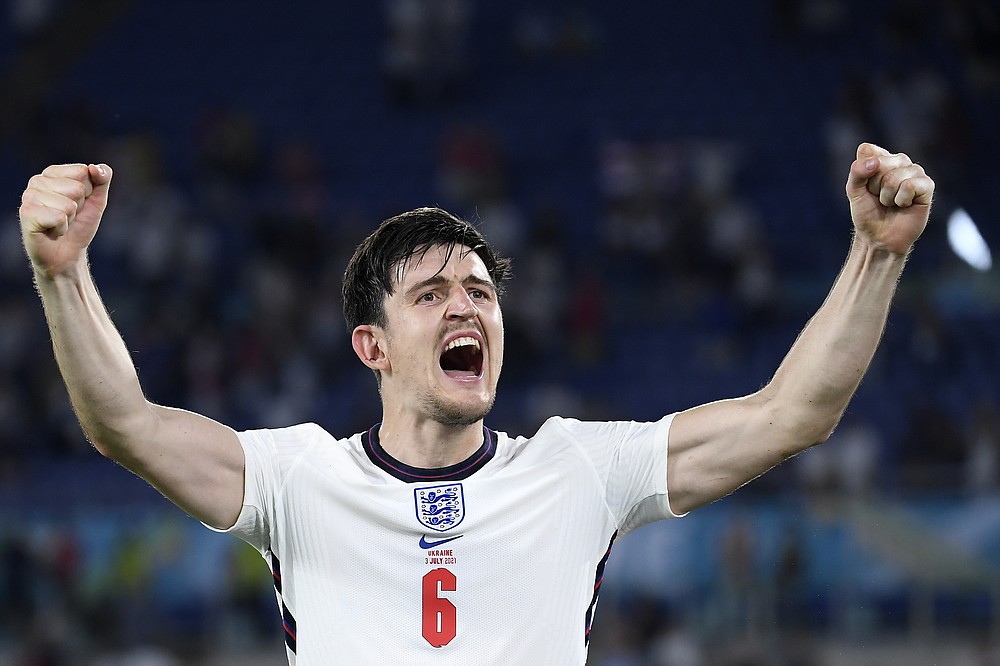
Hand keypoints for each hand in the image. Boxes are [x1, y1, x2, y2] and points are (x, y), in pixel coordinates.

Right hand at [19, 163, 113, 277]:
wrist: (67, 254)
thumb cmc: (79, 225)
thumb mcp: (97, 199)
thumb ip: (102, 179)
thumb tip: (96, 167)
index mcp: (53, 173)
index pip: (82, 171)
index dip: (88, 192)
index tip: (79, 203)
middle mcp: (37, 181)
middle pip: (77, 188)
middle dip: (79, 206)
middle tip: (69, 216)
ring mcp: (29, 196)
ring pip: (68, 204)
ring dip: (70, 219)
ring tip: (60, 224)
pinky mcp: (26, 214)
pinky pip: (59, 217)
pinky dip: (62, 228)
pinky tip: (52, 231)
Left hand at [846, 143, 933, 255]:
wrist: (879, 237)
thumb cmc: (867, 213)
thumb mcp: (854, 191)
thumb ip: (857, 172)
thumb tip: (874, 162)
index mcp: (881, 157)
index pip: (867, 151)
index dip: (862, 173)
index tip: (865, 187)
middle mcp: (900, 161)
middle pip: (880, 164)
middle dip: (874, 187)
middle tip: (879, 198)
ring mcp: (915, 172)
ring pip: (894, 177)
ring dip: (887, 197)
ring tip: (891, 203)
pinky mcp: (927, 185)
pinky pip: (909, 186)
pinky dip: (901, 201)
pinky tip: (904, 205)